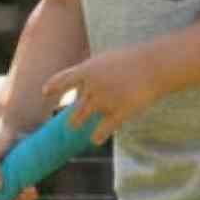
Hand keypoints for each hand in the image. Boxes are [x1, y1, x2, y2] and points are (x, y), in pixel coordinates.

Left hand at [40, 47, 158, 143]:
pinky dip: (97, 135)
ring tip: (73, 127)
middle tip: (69, 123)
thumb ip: (93, 72)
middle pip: (75, 104)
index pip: (64, 79)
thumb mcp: (107, 60)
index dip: (53, 86)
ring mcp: (104, 100)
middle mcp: (92, 86)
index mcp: (88, 69)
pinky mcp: (119, 112)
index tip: (45, 92)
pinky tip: (95, 139)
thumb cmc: (133, 60)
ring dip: (76, 123)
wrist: (155, 65)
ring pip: (82, 116)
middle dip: (72, 115)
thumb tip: (82, 84)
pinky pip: (103, 129)